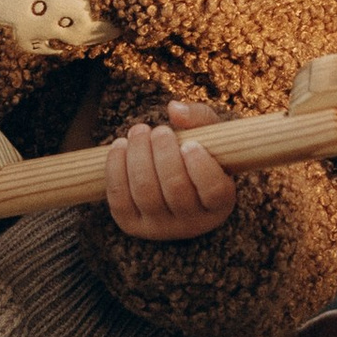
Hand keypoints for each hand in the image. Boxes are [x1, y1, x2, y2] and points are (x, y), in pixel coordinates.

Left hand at [98, 107, 236, 242]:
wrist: (172, 183)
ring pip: (145, 192)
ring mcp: (161, 227)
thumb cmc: (198, 156)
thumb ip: (199, 118)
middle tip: (160, 130)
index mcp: (219, 204)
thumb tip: (174, 109)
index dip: (200, 167)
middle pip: (175, 189)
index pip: (213, 191)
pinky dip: (116, 169)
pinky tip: (120, 146)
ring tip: (139, 131)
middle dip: (164, 154)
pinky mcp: (132, 225)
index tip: (189, 143)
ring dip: (138, 156)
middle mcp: (192, 223)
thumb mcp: (209, 136)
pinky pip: (119, 199)